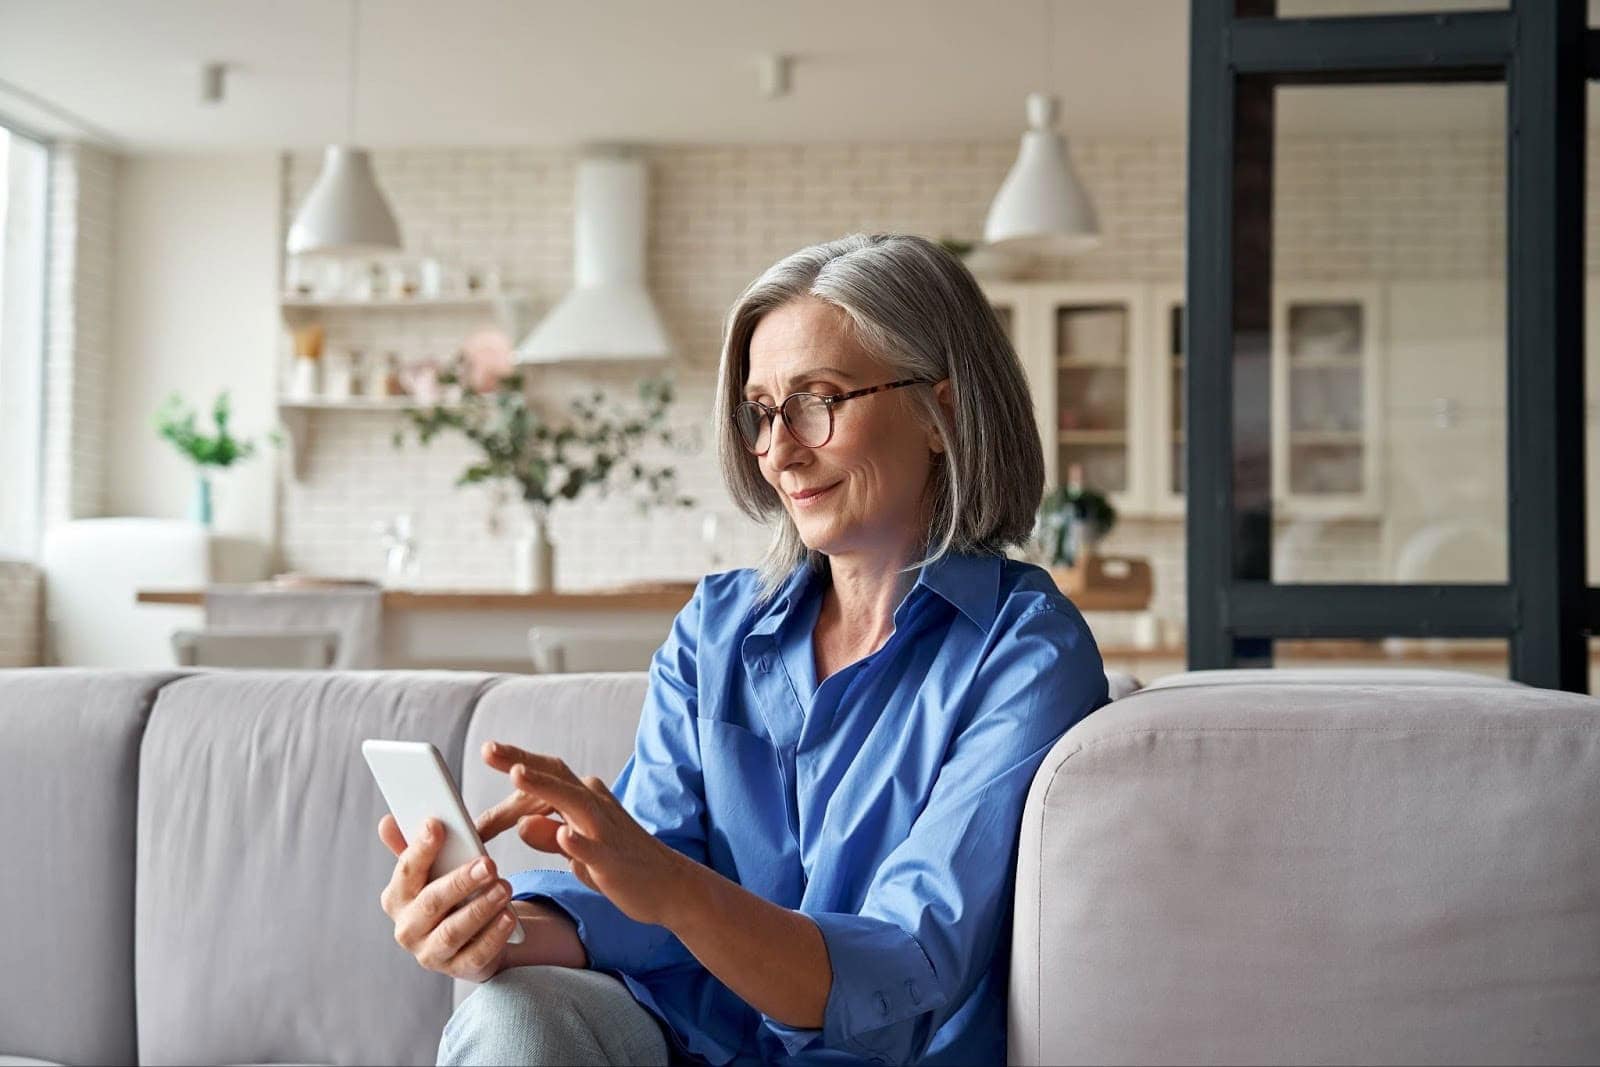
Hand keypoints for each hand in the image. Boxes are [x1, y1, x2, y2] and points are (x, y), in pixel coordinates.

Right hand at [377, 814, 518, 982]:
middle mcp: (407, 929)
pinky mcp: (459, 969)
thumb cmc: (449, 895)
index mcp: (397, 898)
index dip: (420, 849)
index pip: (406, 872)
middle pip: (431, 903)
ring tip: (504, 888)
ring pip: (452, 932)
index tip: (437, 825)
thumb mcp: (433, 871)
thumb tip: (387, 822)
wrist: (470, 938)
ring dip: (480, 909)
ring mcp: (430, 953)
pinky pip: (476, 955)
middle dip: (460, 881)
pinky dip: (493, 936)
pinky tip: (508, 917)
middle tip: (488, 864)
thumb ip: (414, 847)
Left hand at [476, 741, 692, 927]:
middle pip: (556, 776)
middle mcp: (595, 806)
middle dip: (522, 761)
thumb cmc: (620, 865)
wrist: (670, 886)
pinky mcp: (613, 860)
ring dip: (545, 787)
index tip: (489, 751)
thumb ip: (548, 835)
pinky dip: (578, 841)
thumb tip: (521, 823)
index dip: (517, 764)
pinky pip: (593, 848)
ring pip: (573, 802)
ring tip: (517, 775)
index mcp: (585, 799)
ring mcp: (605, 831)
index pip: (547, 775)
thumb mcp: (576, 850)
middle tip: (489, 749)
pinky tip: (562, 835)